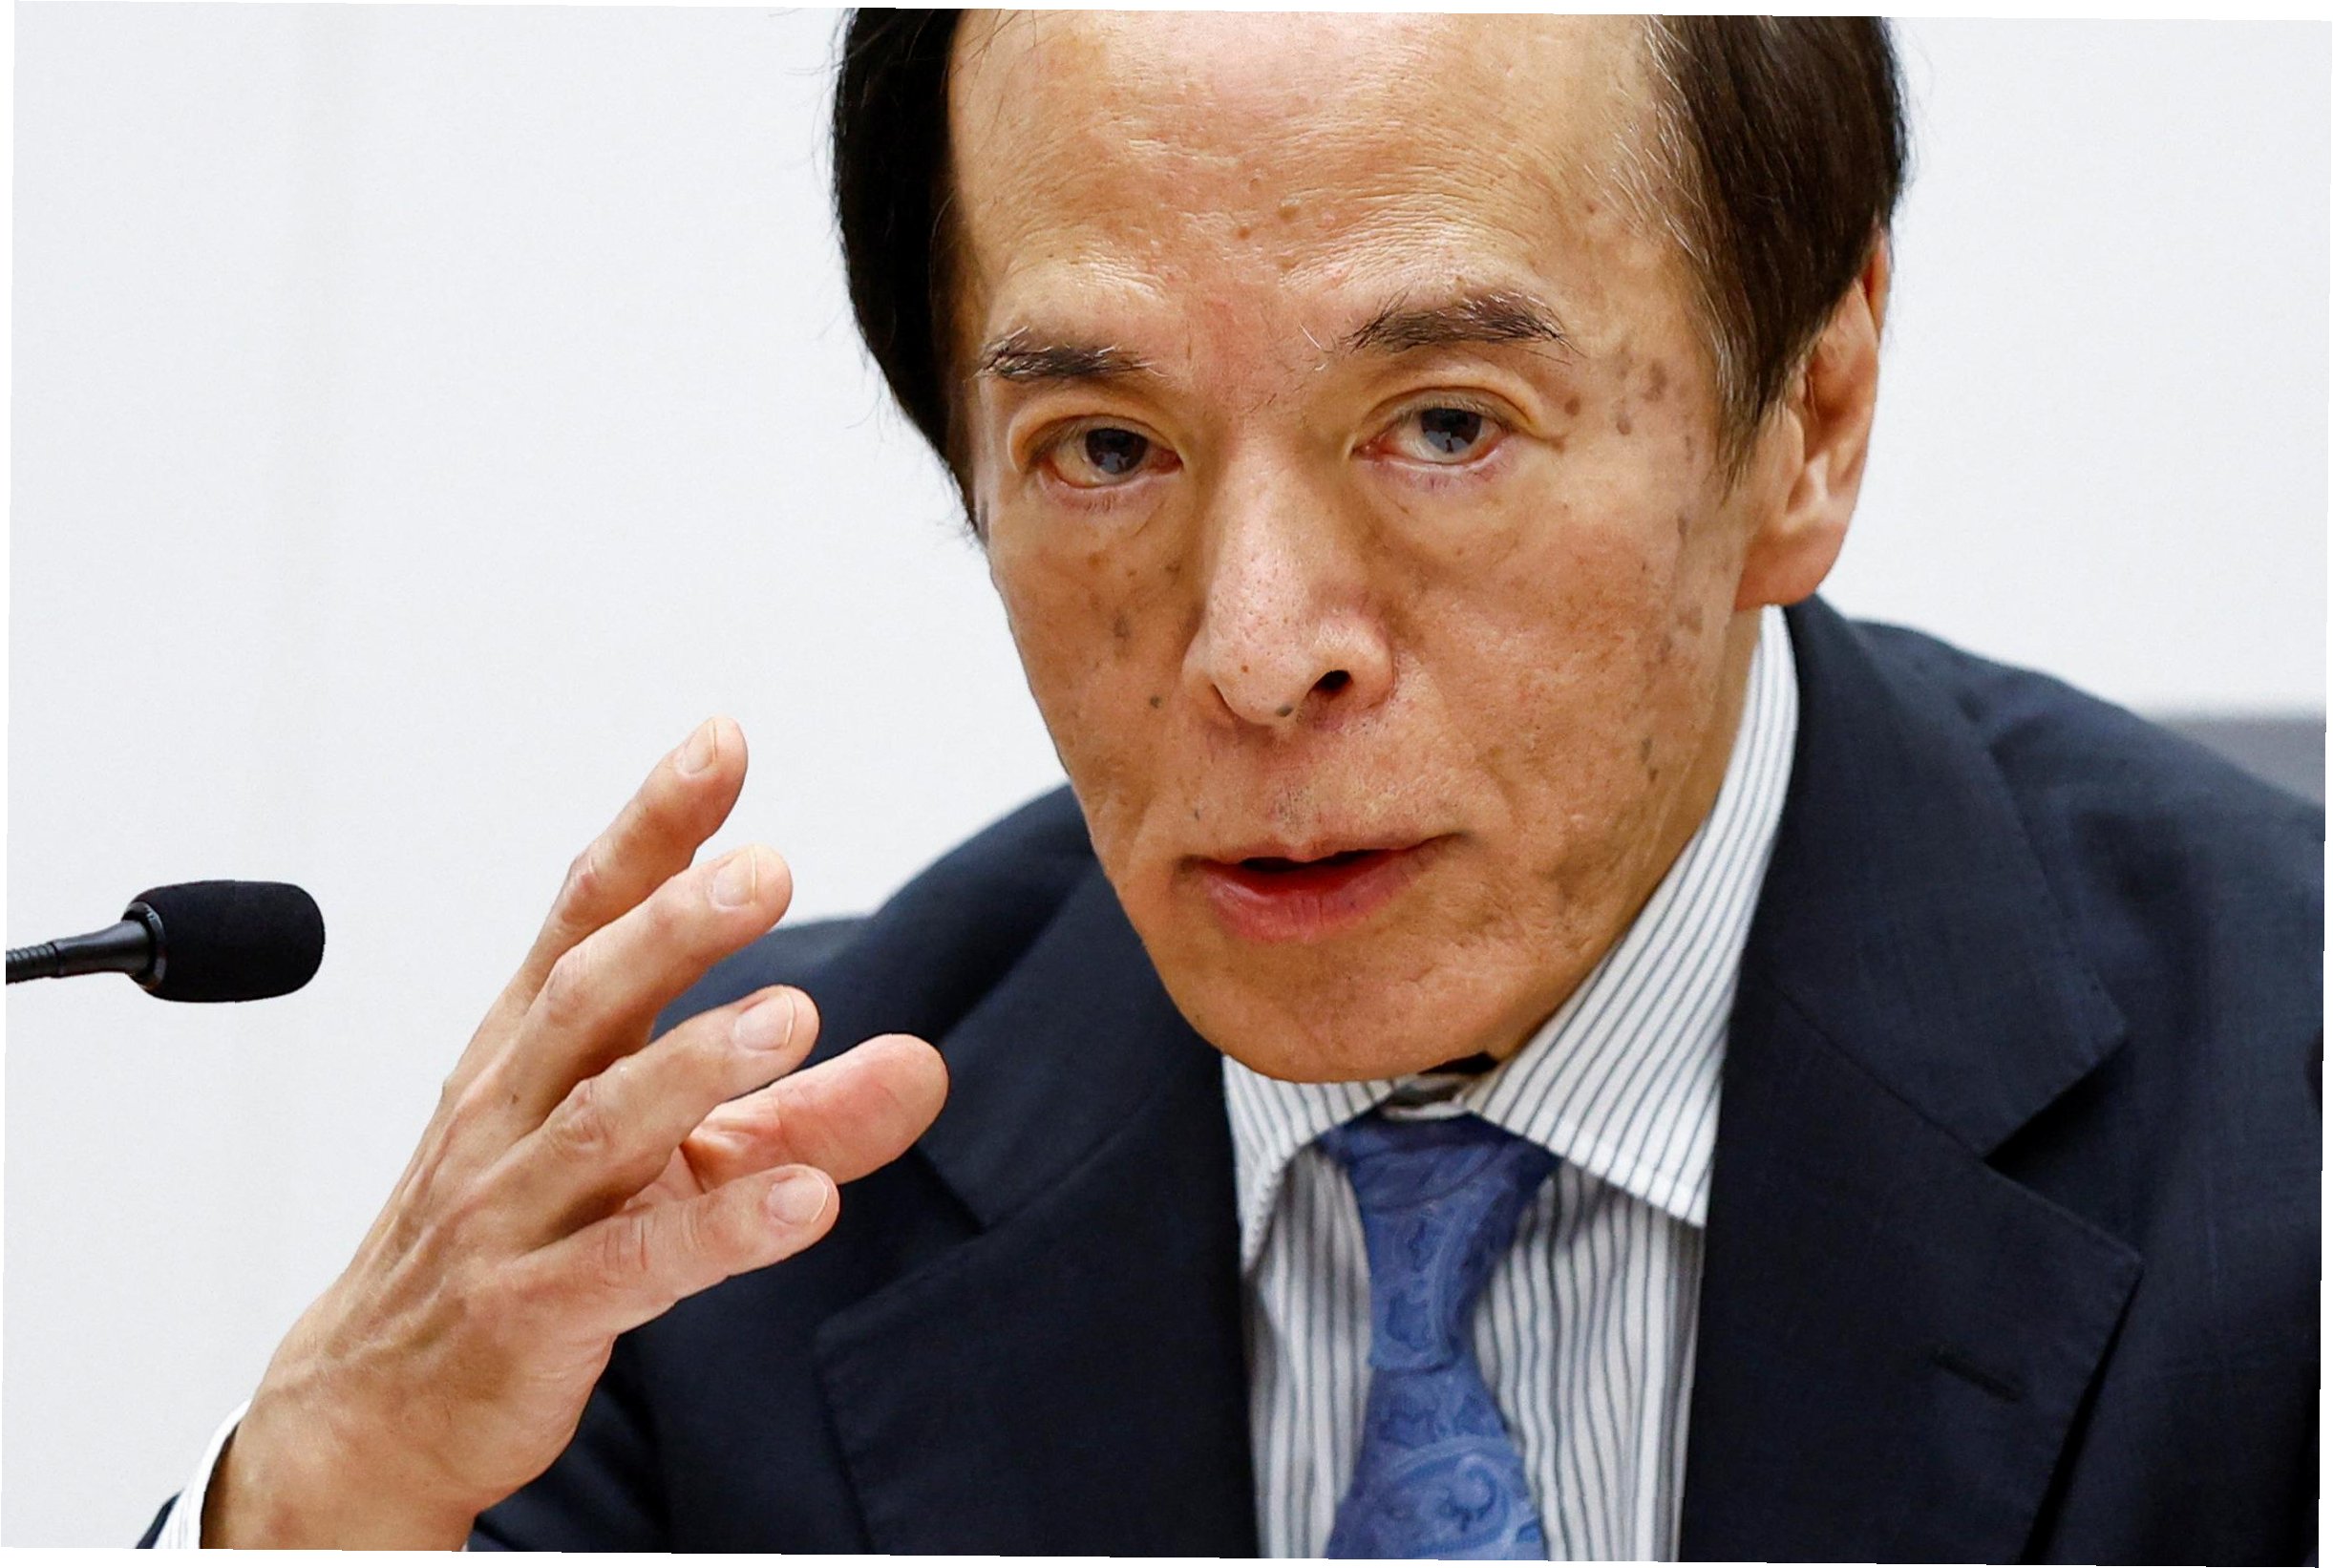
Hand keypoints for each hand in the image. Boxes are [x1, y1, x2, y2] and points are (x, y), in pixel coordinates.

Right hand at [202, 717, 947, 1546]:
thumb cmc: (531, 1246)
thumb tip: (929, 1065)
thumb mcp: (672, 1169)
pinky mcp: (526, 1315)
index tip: (722, 740)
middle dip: (672, 926)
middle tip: (768, 867)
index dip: (651, 829)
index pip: (585, 914)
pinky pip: (626, 1265)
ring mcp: (509, 1211)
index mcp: (533, 1048)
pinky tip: (803, 1203)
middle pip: (586, 996)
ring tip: (794, 1018)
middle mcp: (510, 1109)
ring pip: (599, 1123)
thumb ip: (803, 1115)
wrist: (376, 1410)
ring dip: (696, 1066)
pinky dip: (716, 1230)